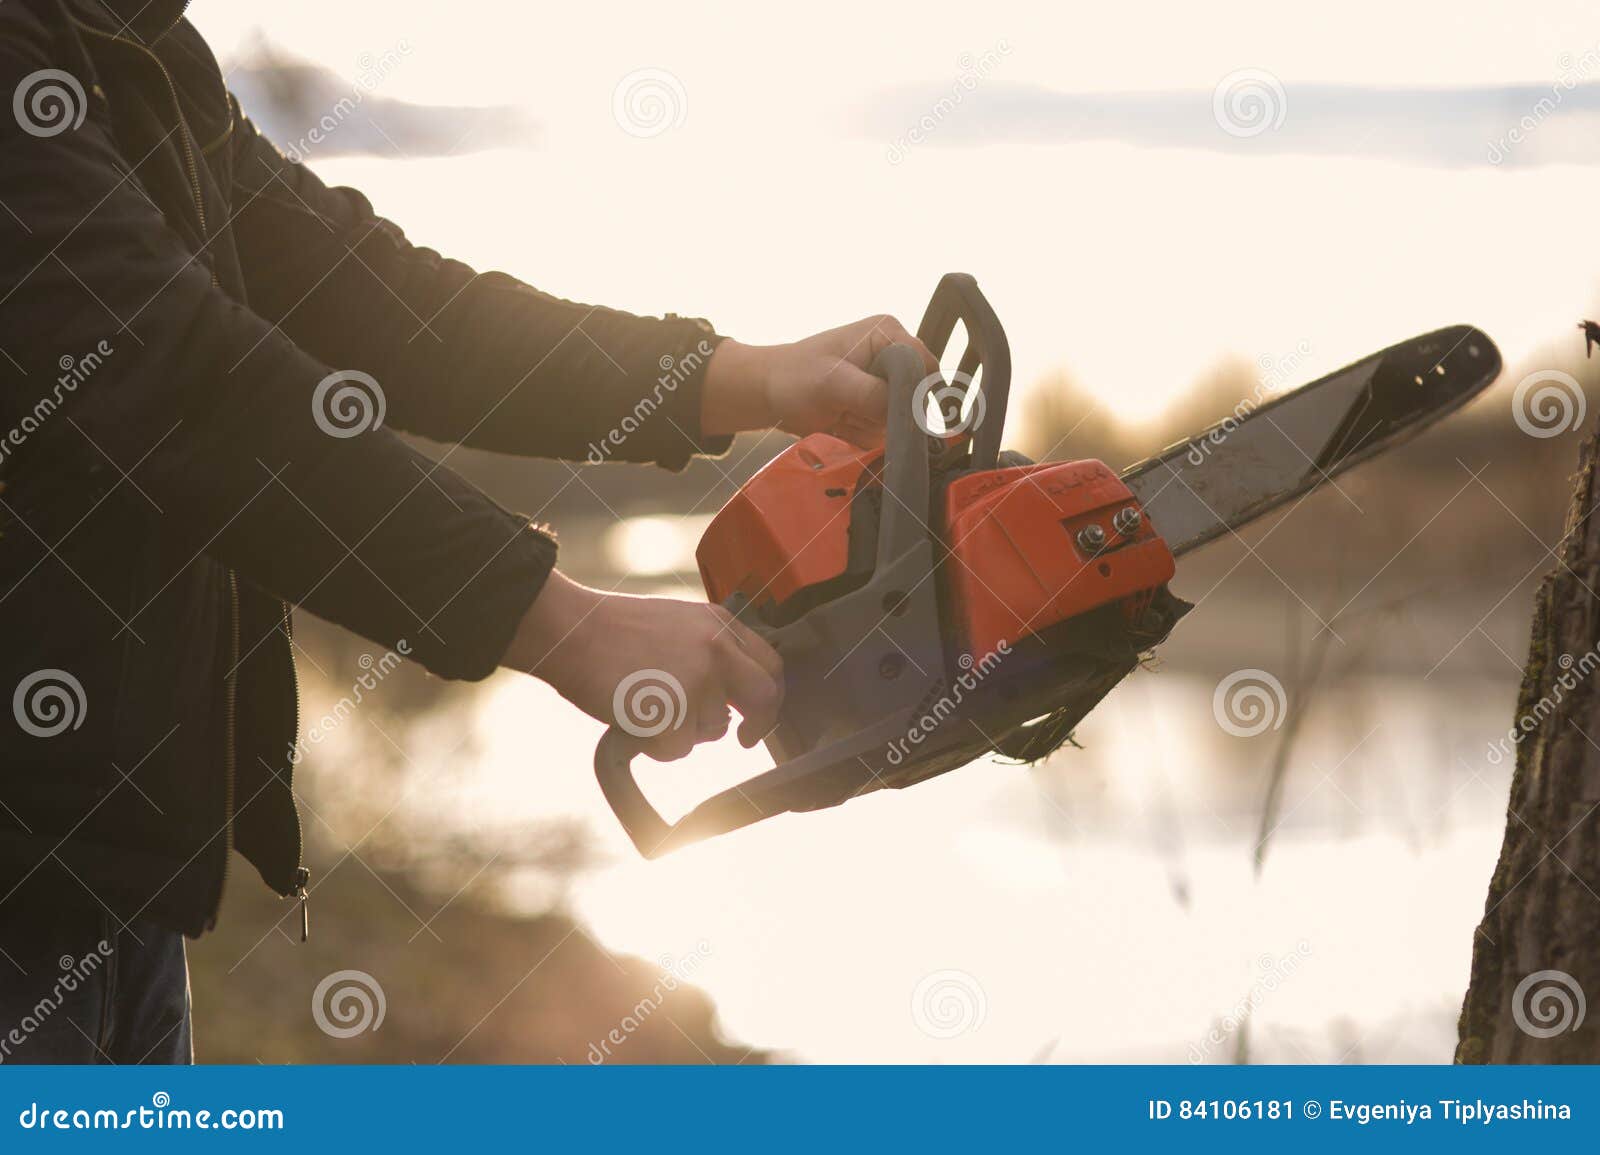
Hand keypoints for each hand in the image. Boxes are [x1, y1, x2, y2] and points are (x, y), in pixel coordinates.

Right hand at [503, 570, 783, 760]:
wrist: (571, 630)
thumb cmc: (612, 631)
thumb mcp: (677, 625)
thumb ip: (710, 652)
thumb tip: (730, 698)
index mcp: (719, 624)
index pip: (769, 664)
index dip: (770, 696)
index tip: (758, 715)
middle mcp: (717, 649)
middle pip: (763, 697)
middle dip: (759, 725)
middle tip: (744, 739)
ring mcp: (697, 680)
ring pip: (713, 730)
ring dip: (684, 731)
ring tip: (647, 704)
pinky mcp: (674, 711)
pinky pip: (678, 749)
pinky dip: (656, 745)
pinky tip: (635, 718)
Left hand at [702, 315, 937, 447]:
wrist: (767, 393)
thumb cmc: (793, 377)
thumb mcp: (833, 383)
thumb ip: (872, 394)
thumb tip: (907, 413)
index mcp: (888, 333)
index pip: (925, 366)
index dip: (915, 394)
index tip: (893, 414)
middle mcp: (892, 356)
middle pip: (914, 398)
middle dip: (885, 413)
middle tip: (850, 411)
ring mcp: (884, 383)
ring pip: (899, 419)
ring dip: (869, 425)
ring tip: (840, 415)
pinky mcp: (874, 405)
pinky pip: (884, 431)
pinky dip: (862, 433)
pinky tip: (840, 422)